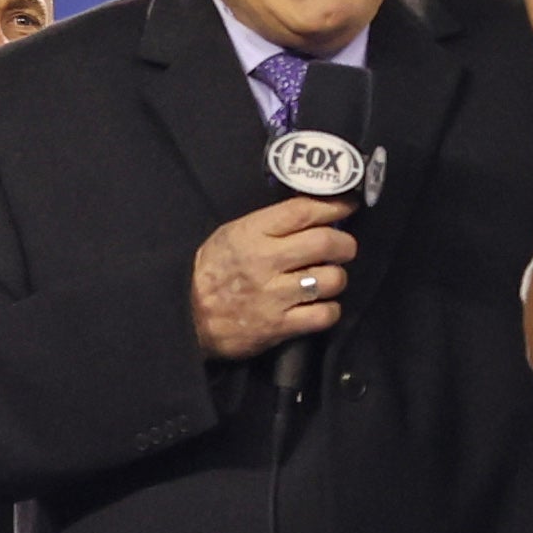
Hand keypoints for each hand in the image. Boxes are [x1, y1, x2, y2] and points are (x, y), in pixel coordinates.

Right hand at [192, 197, 356, 361]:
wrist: (185, 315)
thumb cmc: (212, 271)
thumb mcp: (232, 234)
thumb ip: (271, 224)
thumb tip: (316, 213)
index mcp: (251, 233)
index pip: (303, 212)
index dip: (335, 206)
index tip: (347, 206)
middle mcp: (265, 261)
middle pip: (326, 243)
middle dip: (345, 244)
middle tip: (344, 247)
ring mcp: (273, 295)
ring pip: (332, 279)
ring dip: (337, 278)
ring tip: (327, 278)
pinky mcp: (279, 326)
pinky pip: (325, 315)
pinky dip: (330, 310)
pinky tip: (320, 305)